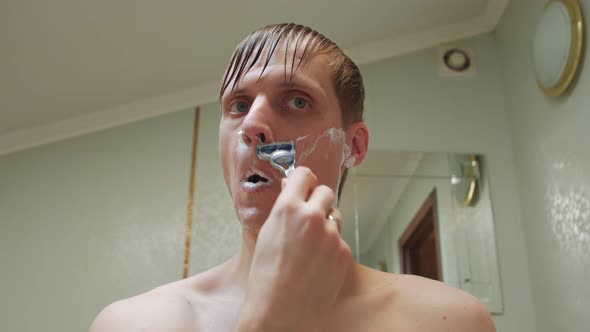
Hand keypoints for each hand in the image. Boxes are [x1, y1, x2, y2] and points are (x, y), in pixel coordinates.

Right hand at [237, 167, 351, 331]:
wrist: (278, 311)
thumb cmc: (265, 276)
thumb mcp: (267, 234)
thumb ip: (283, 208)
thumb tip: (292, 188)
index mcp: (288, 209)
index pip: (305, 175)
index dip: (304, 179)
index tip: (304, 184)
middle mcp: (312, 217)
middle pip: (326, 192)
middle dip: (318, 200)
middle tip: (309, 214)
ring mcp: (331, 235)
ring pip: (335, 216)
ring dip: (326, 223)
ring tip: (310, 245)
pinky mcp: (343, 253)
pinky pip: (340, 240)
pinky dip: (331, 247)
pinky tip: (317, 262)